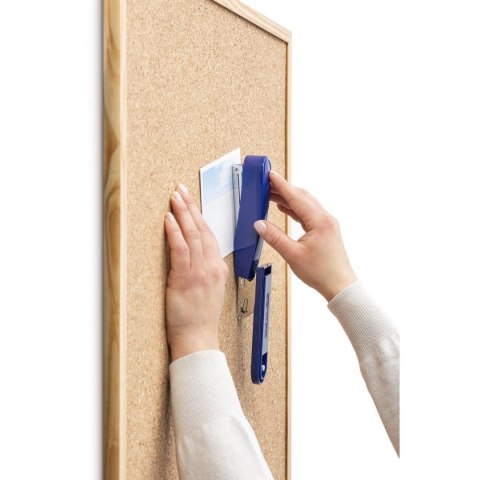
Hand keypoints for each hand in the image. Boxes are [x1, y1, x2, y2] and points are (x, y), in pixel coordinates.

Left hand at [164, 184, 227, 360]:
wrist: (198, 338)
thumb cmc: (201, 318)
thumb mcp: (210, 290)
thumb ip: (205, 271)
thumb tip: (194, 257)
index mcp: (218, 268)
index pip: (210, 235)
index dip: (199, 216)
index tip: (191, 202)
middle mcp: (212, 266)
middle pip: (202, 229)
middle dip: (191, 207)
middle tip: (181, 190)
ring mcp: (200, 271)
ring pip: (193, 235)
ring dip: (183, 213)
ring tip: (175, 197)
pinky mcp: (186, 278)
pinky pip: (181, 250)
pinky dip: (175, 232)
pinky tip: (169, 219)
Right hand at [254, 172, 356, 301]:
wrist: (339, 285)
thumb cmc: (321, 272)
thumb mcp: (292, 255)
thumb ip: (275, 237)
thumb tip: (259, 224)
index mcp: (319, 221)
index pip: (296, 197)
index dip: (281, 185)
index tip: (270, 175)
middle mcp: (325, 218)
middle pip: (301, 197)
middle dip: (283, 189)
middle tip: (267, 183)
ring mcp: (326, 223)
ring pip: (305, 204)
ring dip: (288, 198)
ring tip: (271, 194)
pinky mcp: (324, 230)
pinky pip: (307, 213)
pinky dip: (294, 208)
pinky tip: (284, 208)